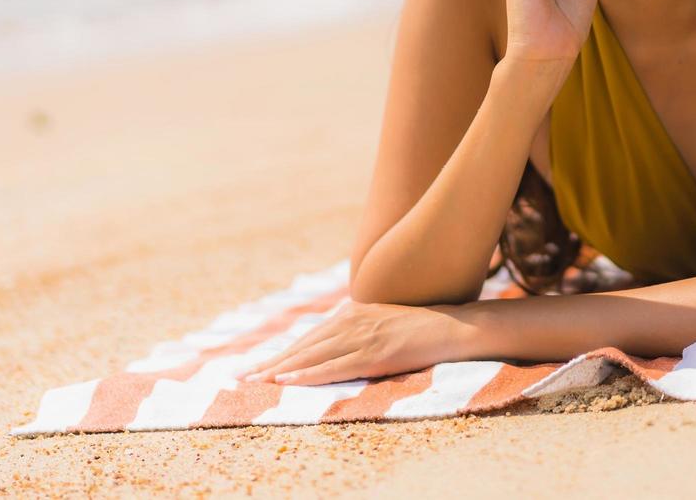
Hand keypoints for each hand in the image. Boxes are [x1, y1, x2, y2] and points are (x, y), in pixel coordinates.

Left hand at [233, 300, 481, 386]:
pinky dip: (308, 374)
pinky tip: (288, 381)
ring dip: (280, 370)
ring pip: (312, 356)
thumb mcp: (384, 323)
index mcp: (352, 313)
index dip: (281, 354)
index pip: (309, 338)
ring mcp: (363, 335)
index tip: (256, 367)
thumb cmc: (423, 328)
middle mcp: (352, 321)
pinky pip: (335, 366)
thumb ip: (361, 331)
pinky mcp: (375, 352)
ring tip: (255, 382)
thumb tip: (340, 345)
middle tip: (242, 377)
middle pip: (303, 346)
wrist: (453, 326)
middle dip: (271, 362)